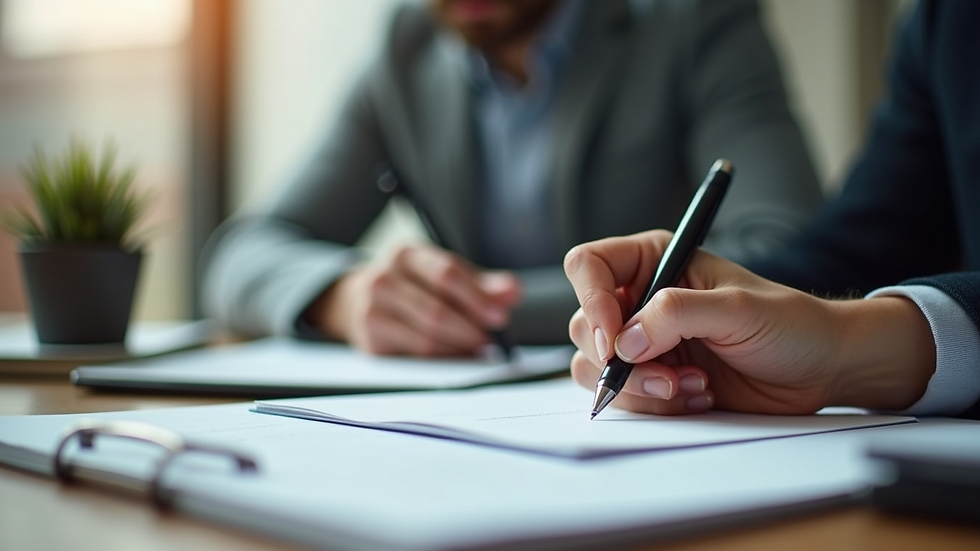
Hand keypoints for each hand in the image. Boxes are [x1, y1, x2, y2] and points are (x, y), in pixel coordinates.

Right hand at [311, 245, 520, 356]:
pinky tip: (457, 355)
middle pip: (436, 310)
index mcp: (406, 254)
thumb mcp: (445, 274)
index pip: (445, 273)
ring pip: (427, 337)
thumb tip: (513, 292)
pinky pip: (416, 355)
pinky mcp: (370, 340)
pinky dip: (443, 358)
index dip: (476, 297)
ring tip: (478, 348)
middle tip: (491, 339)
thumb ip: (482, 284)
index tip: (500, 316)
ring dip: (459, 347)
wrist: (358, 300)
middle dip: (470, 328)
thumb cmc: (414, 285)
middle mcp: (383, 278)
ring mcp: (372, 310)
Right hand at [563, 230, 935, 414]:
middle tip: (666, 373)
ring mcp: (644, 343)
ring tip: (693, 387)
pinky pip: (624, 398)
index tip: (613, 337)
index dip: (590, 299)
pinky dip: (656, 405)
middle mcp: (640, 300)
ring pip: (597, 368)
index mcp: (654, 261)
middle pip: (586, 325)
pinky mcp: (653, 380)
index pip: (589, 266)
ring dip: (641, 387)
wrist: (819, 369)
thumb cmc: (789, 322)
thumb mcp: (737, 308)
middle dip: (621, 360)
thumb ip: (677, 313)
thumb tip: (626, 339)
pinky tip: (699, 397)